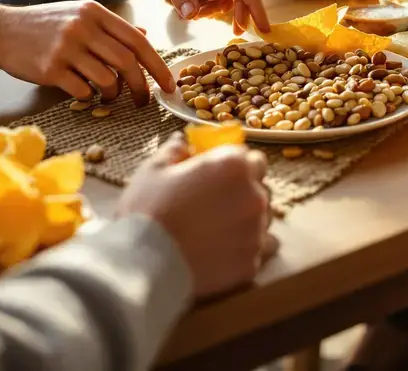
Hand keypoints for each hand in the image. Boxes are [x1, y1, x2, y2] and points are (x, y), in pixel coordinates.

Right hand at [0, 1, 172, 104]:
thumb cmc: (43, 25)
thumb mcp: (79, 16)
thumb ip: (111, 28)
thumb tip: (145, 39)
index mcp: (95, 13)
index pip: (138, 42)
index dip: (158, 66)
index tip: (168, 84)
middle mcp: (83, 27)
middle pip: (127, 63)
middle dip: (142, 86)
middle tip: (144, 100)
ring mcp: (66, 48)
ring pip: (108, 79)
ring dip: (114, 94)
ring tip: (110, 96)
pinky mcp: (50, 68)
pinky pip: (82, 90)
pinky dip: (88, 97)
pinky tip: (83, 93)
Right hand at [119, 135, 275, 298]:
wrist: (143, 266)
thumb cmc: (147, 211)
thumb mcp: (154, 170)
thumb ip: (174, 151)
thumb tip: (183, 143)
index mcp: (233, 166)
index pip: (254, 159)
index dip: (237, 167)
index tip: (220, 175)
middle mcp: (253, 196)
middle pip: (261, 189)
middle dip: (244, 193)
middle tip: (216, 204)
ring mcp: (255, 232)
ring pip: (263, 220)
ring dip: (248, 221)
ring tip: (219, 230)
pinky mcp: (251, 263)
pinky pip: (262, 250)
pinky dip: (248, 249)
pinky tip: (227, 250)